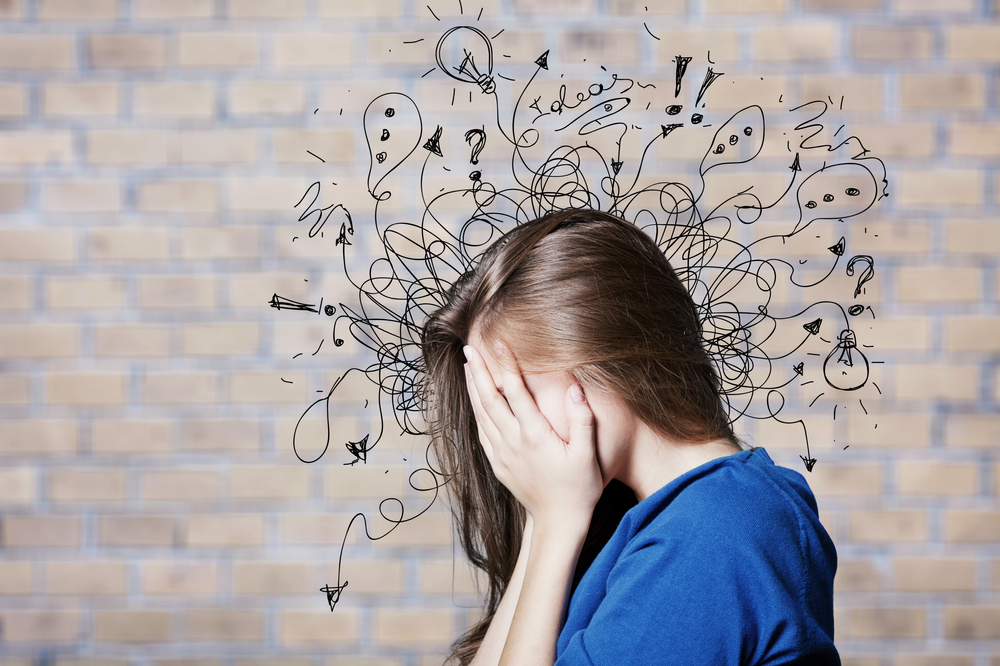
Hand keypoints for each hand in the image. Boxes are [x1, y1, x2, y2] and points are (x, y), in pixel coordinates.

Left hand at [463, 343, 601, 531]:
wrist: (558, 523)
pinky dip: (475, 412)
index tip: (498, 343)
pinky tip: (475, 402)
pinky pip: (482, 432)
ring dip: (473, 389)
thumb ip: (582, 420)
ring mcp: (502, 454)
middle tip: (469, 348)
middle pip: (490, 399)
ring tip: (468, 367)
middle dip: (479, 371)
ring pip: (481, 414)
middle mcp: (513, 442)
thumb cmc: (579, 489)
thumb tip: (574, 387)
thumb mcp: (588, 455)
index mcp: (535, 435)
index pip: (516, 392)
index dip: (506, 365)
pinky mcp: (498, 464)